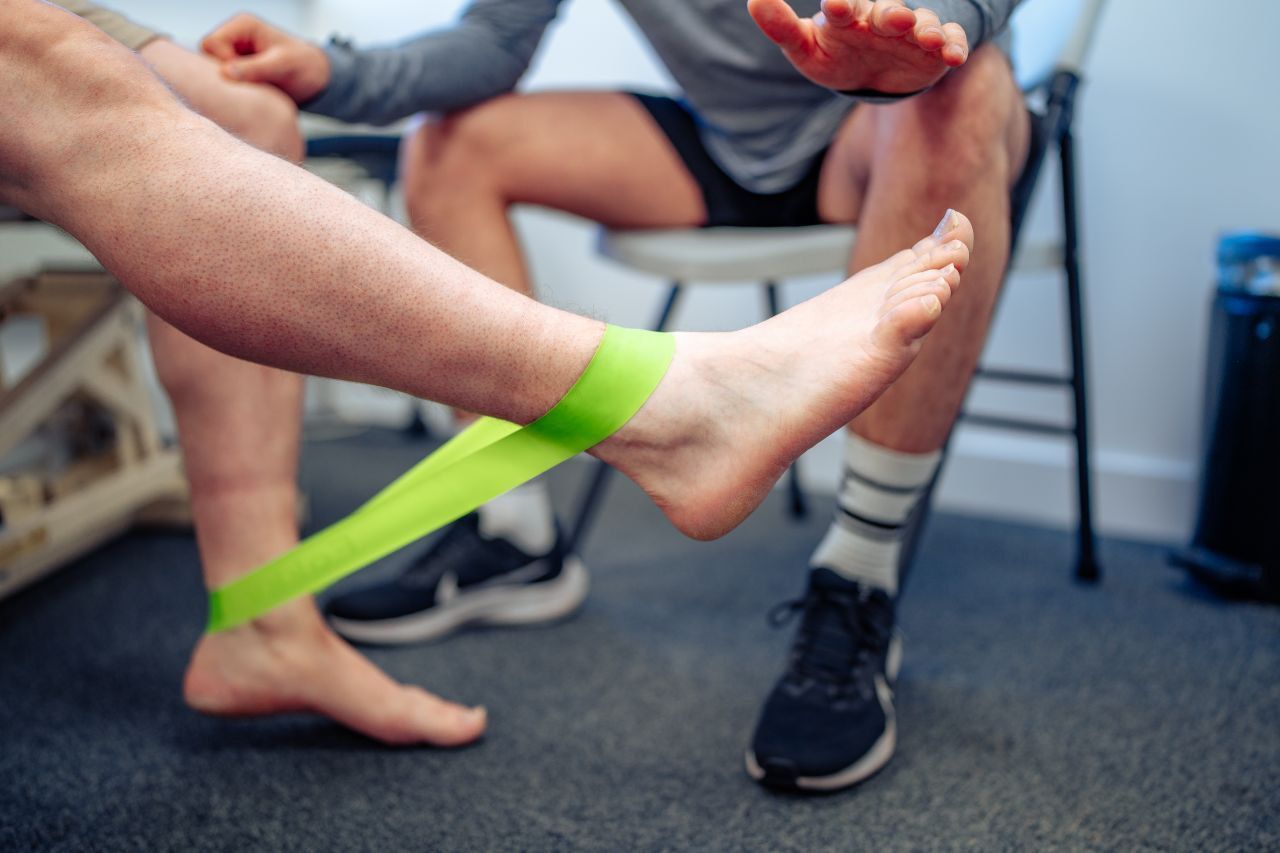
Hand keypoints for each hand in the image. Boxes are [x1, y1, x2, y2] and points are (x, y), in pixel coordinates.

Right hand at [201, 13, 330, 103]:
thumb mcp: (283, 65)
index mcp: (242, 25)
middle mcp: (233, 36)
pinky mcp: (235, 69)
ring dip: (227, 84)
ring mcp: (232, 53)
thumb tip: (225, 72)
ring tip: (252, 90)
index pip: (211, 43)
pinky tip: (250, 95)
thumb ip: (256, 68)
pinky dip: (232, 90)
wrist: (315, 78)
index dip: (222, 63)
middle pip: (206, 57)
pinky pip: (221, 81)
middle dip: (222, 74)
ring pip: (211, 71)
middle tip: (247, 87)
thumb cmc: (304, 65)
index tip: (244, 77)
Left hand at [748, 0, 968, 94]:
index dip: (842, 4)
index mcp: (848, 14)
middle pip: (888, 10)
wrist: (872, 76)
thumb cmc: (835, 55)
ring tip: (927, 37)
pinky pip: (949, 41)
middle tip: (894, 17)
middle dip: (892, 13)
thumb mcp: (805, 48)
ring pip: (922, 24)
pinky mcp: (934, 50)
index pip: (845, 5)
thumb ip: (782, 28)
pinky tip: (953, 56)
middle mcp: (882, 17)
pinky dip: (953, 45)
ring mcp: (911, 31)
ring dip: (926, 29)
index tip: (835, 5)